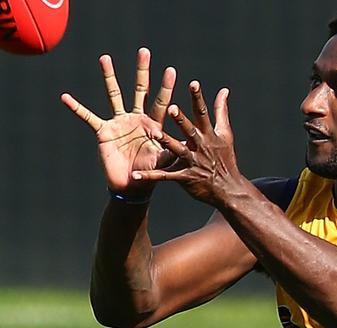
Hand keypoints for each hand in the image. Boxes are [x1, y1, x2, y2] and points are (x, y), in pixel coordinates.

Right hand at [61, 47, 176, 195]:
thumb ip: (175, 149)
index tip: (171, 69)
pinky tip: (66, 97)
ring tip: (105, 58)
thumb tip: (191, 142)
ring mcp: (120, 123)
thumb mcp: (166, 161)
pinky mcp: (104, 132)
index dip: (166, 87)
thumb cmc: (151, 174)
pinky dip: (77, 108)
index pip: (162, 102)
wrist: (132, 187)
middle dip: (142, 71)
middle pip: (140, 90)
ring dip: (110, 77)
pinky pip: (88, 117)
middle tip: (144, 51)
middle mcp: (137, 119)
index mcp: (154, 124)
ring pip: (115, 95)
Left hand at [132, 82, 243, 206]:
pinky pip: (165, 176)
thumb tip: (224, 90)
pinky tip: (136, 175)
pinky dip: (150, 176)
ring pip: (178, 150)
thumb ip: (221, 111)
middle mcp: (201, 147)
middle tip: (171, 107)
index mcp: (209, 135)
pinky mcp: (185, 177)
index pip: (203, 114)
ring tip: (154, 134)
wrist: (228, 189)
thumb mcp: (225, 134)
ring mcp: (193, 162)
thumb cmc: (225, 158)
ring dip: (166, 142)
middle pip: (190, 131)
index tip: (193, 84)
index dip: (198, 99)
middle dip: (181, 120)